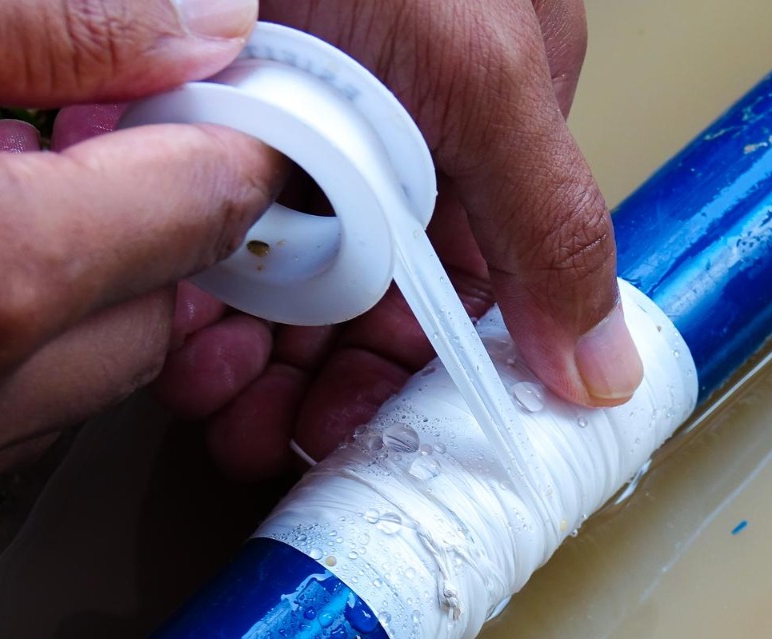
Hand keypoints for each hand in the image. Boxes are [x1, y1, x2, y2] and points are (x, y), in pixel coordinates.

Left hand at [144, 0, 645, 477]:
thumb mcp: (481, 67)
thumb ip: (552, 221)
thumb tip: (607, 370)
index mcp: (482, 132)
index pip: (459, 294)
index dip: (406, 379)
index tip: (355, 437)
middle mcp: (392, 142)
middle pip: (358, 305)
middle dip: (310, 381)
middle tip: (261, 432)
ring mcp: (295, 130)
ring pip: (274, 282)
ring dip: (241, 355)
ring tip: (206, 393)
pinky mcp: (203, 116)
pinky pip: (195, 229)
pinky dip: (178, 286)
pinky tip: (165, 323)